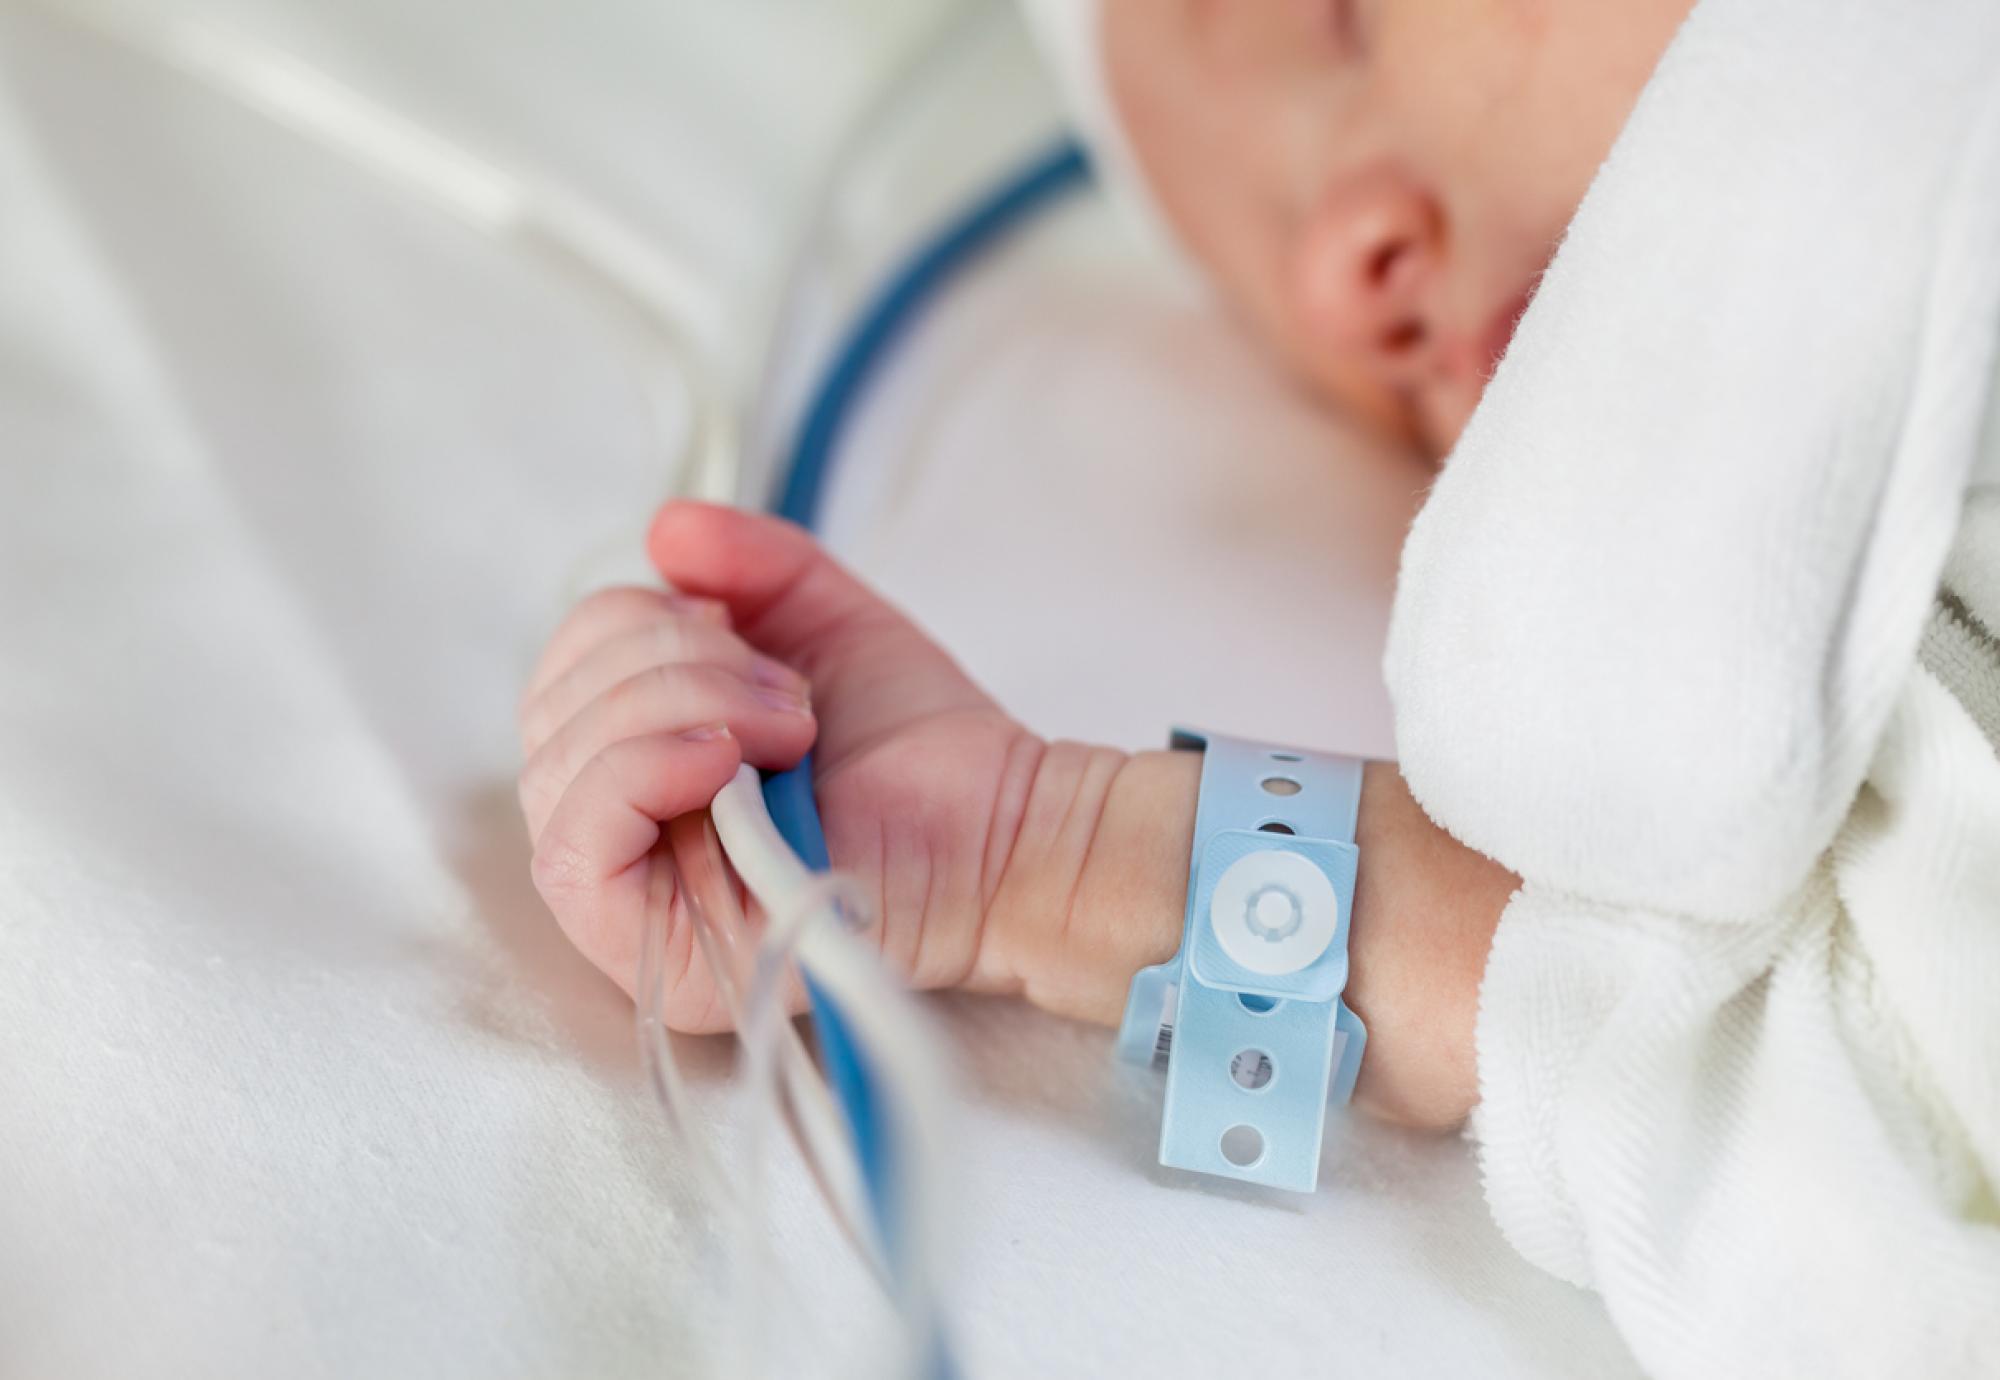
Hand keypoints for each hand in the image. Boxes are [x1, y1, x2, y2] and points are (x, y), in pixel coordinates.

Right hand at [518, 502, 1048, 1030]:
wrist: (1003, 829)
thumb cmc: (921, 749)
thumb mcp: (823, 622)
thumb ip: (748, 563)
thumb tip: (661, 529)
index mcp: (641, 760)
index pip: (561, 674)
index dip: (633, 624)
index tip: (744, 635)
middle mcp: (621, 834)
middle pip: (550, 715)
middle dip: (669, 665)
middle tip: (784, 695)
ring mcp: (630, 906)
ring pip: (558, 770)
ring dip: (676, 709)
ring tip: (787, 729)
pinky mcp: (651, 954)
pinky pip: (573, 848)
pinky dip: (639, 771)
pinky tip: (722, 759)